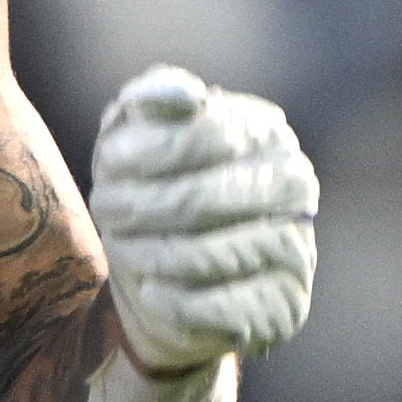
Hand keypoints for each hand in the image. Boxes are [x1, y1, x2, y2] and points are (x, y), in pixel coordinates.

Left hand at [89, 66, 317, 374]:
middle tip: (105, 210)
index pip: (206, 132)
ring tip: (121, 247)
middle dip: (136, 206)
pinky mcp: (284, 306)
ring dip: (146, 254)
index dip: (145, 151)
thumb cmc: (151, 196)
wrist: (166, 286)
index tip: (108, 165)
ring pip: (207, 254)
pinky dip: (173, 301)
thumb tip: (187, 94)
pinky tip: (151, 291)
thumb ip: (154, 98)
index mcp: (266, 134)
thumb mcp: (138, 137)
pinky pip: (221, 306)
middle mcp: (294, 186)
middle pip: (199, 198)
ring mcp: (296, 247)